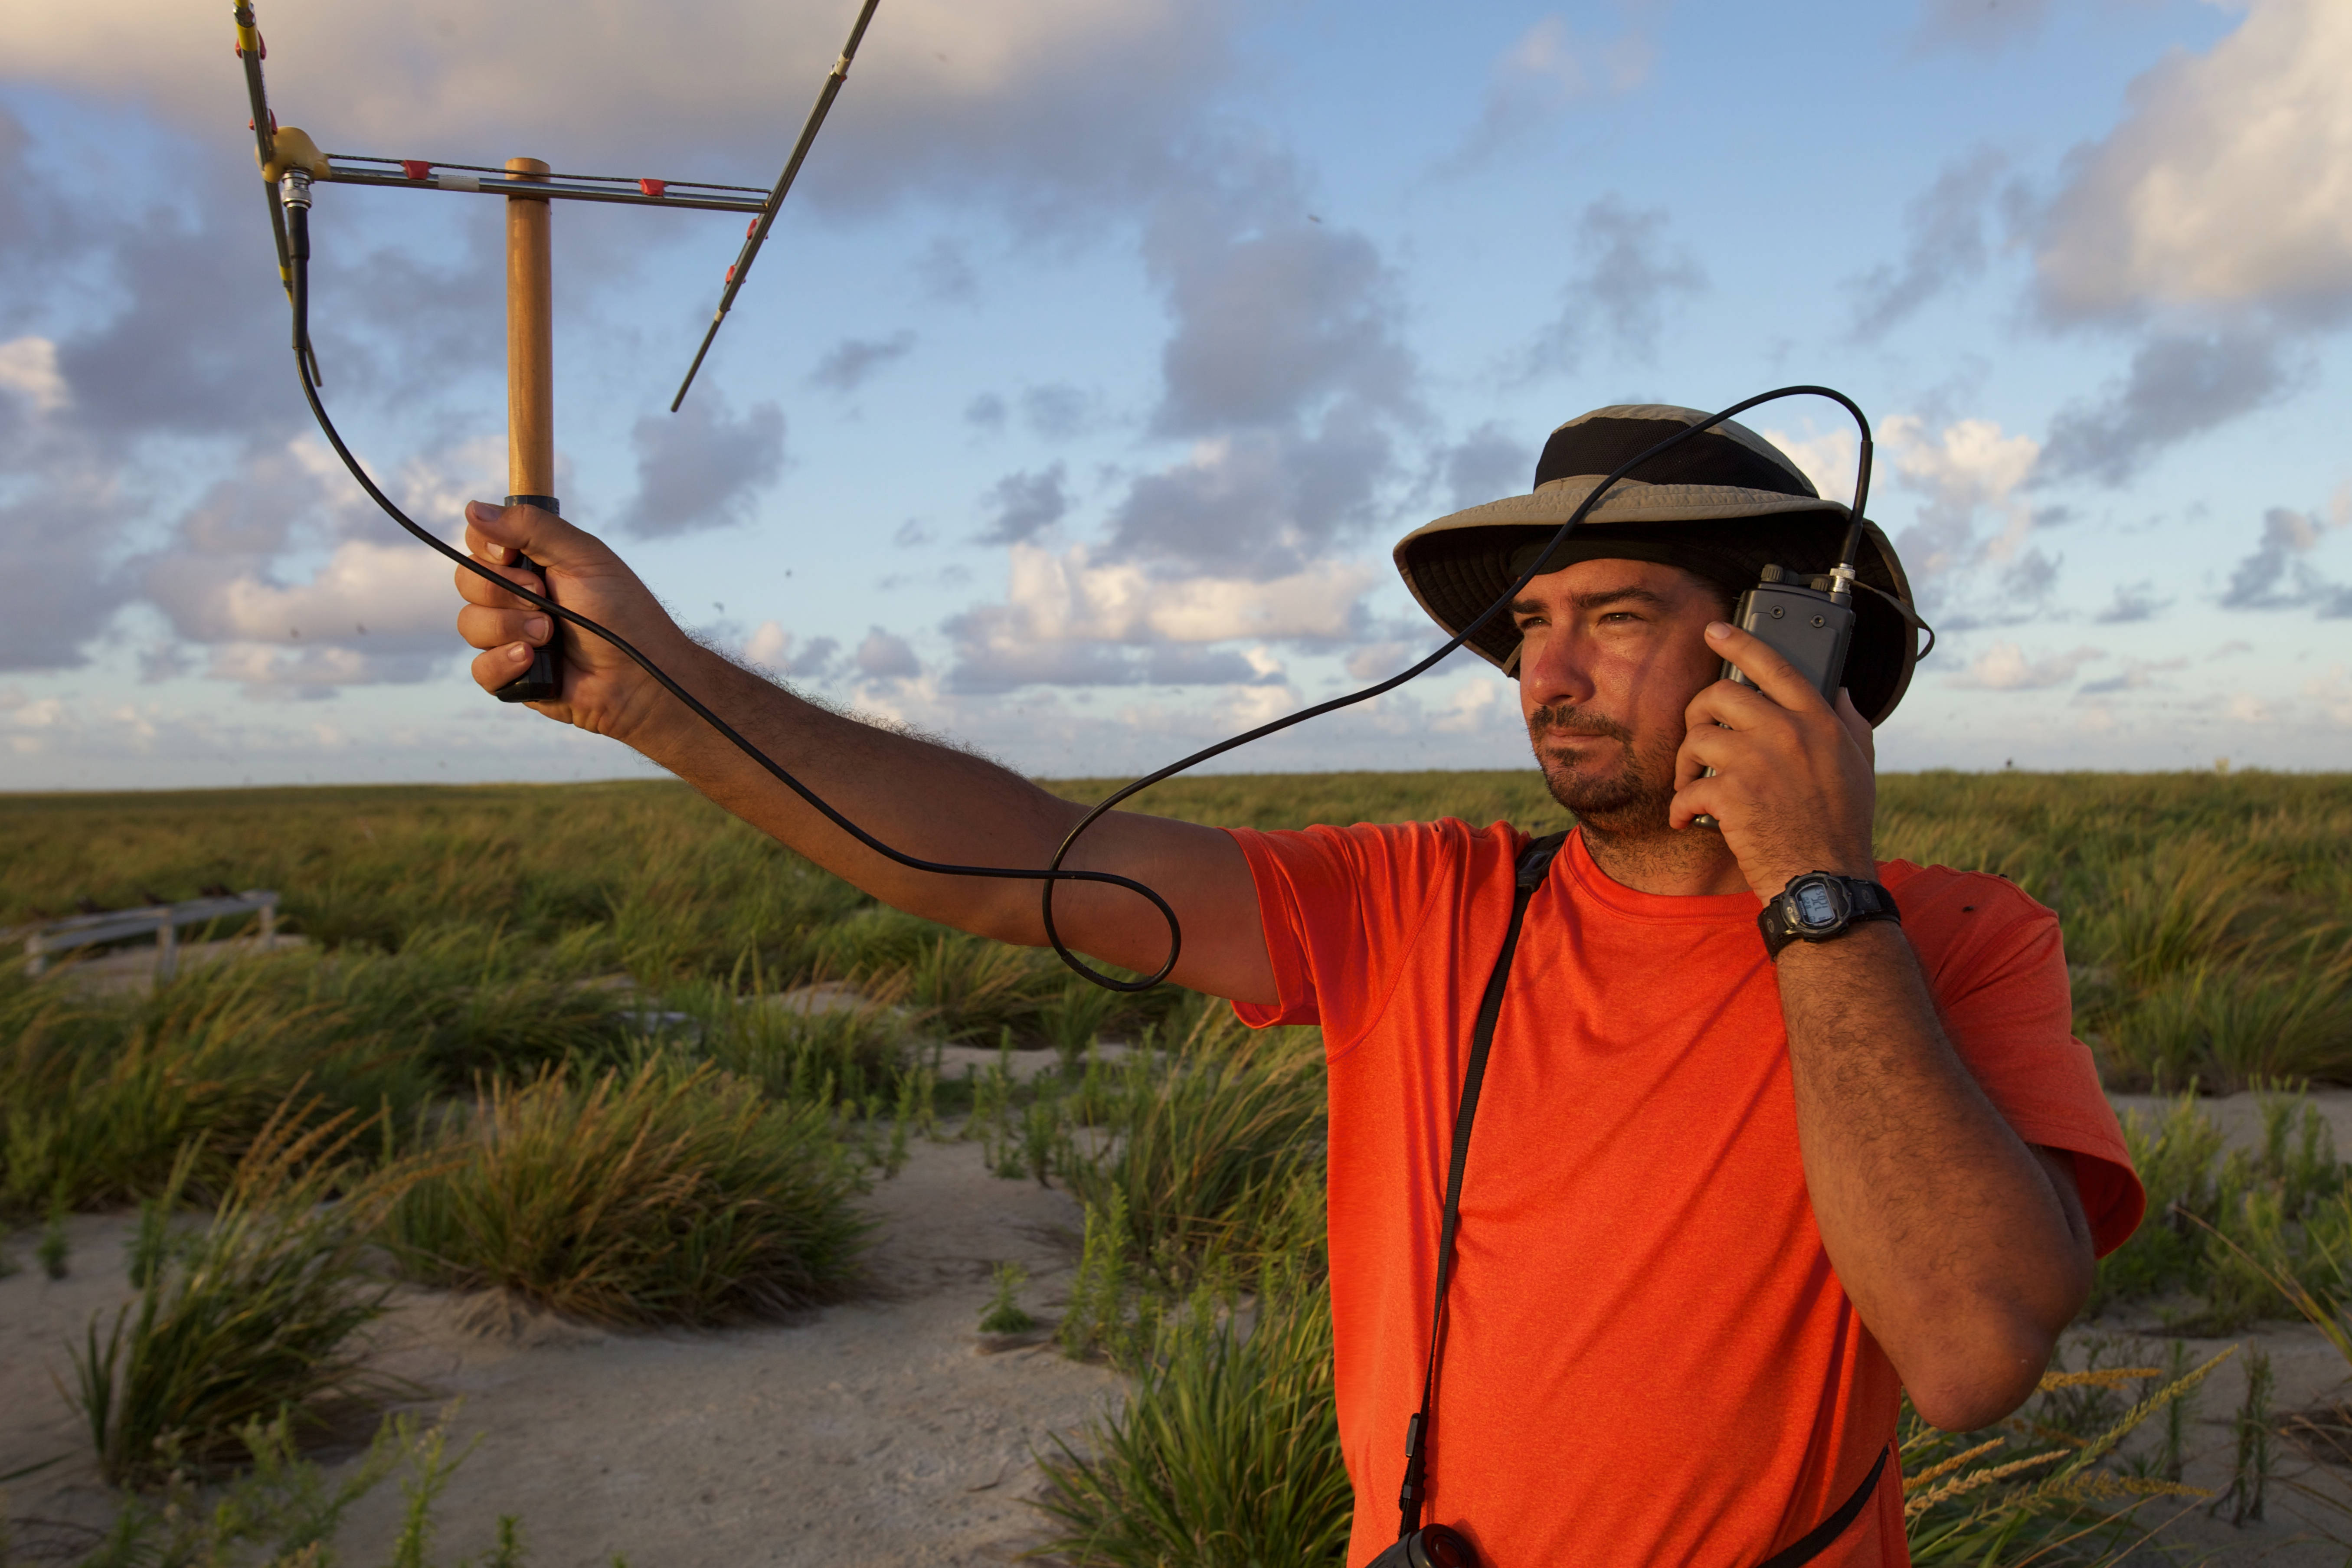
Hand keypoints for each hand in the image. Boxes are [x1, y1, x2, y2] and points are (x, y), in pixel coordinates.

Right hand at [453, 501, 698, 747]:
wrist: (640, 675)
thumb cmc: (622, 613)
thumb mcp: (583, 557)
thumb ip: (532, 528)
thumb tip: (472, 509)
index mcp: (532, 563)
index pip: (480, 543)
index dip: (487, 547)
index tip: (511, 554)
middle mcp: (516, 597)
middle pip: (468, 580)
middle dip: (505, 590)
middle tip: (545, 599)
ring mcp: (511, 636)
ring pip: (469, 623)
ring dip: (510, 627)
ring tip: (550, 635)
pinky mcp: (511, 675)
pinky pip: (479, 668)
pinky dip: (505, 663)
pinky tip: (534, 662)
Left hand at [1669, 619, 1876, 900]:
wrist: (1823, 879)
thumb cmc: (1842, 828)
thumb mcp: (1861, 768)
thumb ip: (1851, 724)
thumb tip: (1842, 691)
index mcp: (1819, 722)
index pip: (1775, 666)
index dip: (1740, 643)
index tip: (1715, 630)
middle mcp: (1788, 733)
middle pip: (1720, 694)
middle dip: (1699, 714)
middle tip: (1698, 739)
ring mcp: (1758, 761)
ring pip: (1697, 738)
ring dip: (1685, 765)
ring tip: (1692, 787)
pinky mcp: (1732, 794)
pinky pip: (1687, 788)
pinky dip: (1679, 808)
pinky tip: (1685, 820)